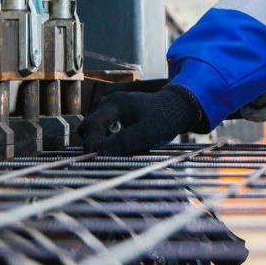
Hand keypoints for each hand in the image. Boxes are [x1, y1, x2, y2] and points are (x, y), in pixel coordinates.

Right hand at [79, 84, 203, 155]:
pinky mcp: (116, 115)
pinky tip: (123, 145)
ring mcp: (112, 108)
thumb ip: (122, 142)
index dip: (90, 144)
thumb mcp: (145, 133)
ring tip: (119, 151)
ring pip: (95, 129)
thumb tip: (98, 153)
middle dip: (94, 143)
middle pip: (88, 126)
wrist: (176, 108)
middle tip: (106, 157)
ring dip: (101, 142)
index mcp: (114, 104)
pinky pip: (104, 129)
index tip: (93, 160)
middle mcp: (109, 104)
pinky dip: (108, 139)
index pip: (91, 125)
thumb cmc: (164, 118)